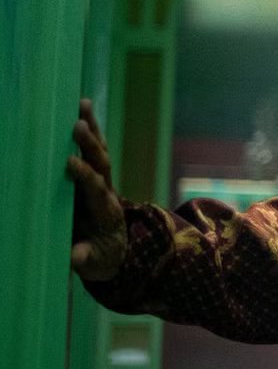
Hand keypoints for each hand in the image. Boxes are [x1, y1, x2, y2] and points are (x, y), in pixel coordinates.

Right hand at [65, 98, 127, 280]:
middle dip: (89, 145)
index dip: (86, 176)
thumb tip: (75, 255)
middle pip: (101, 163)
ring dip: (92, 128)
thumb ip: (85, 258)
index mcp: (105, 211)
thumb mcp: (96, 264)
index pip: (96, 189)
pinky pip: (93, 149)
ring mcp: (103, 181)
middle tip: (77, 125)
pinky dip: (90, 129)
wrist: (116, 250)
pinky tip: (81, 108)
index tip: (71, 163)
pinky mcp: (96, 175)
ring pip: (99, 150)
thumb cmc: (101, 257)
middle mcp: (107, 191)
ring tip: (82, 104)